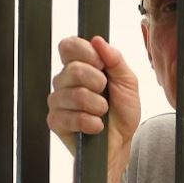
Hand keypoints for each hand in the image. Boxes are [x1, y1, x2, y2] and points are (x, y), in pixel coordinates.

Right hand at [47, 36, 140, 164]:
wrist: (121, 142)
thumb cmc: (122, 111)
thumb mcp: (127, 81)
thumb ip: (115, 59)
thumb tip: (98, 40)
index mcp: (79, 66)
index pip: (68, 46)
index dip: (85, 52)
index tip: (101, 64)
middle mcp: (64, 81)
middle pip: (73, 69)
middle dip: (98, 82)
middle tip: (105, 93)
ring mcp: (58, 101)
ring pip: (74, 95)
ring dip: (97, 105)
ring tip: (102, 112)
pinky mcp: (55, 121)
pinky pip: (70, 117)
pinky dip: (90, 122)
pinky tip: (96, 126)